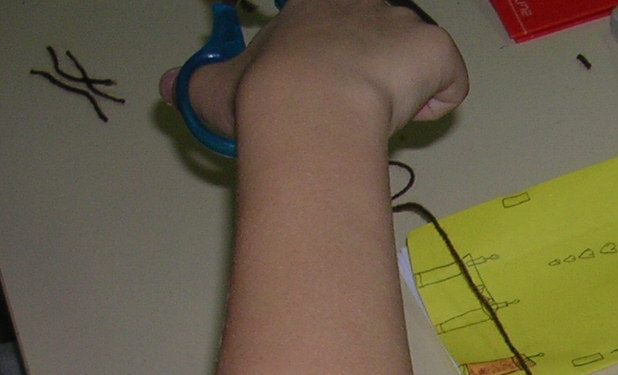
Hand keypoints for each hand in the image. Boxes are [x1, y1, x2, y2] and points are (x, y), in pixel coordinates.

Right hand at [159, 0, 468, 143]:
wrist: (310, 109)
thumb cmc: (265, 98)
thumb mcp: (215, 89)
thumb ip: (195, 86)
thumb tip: (166, 87)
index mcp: (312, 8)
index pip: (337, 20)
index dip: (340, 53)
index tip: (333, 78)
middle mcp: (360, 3)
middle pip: (381, 39)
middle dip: (376, 74)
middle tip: (354, 108)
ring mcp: (402, 22)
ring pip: (419, 62)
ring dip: (407, 93)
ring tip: (377, 118)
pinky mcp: (435, 48)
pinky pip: (451, 83)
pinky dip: (438, 105)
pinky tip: (407, 120)